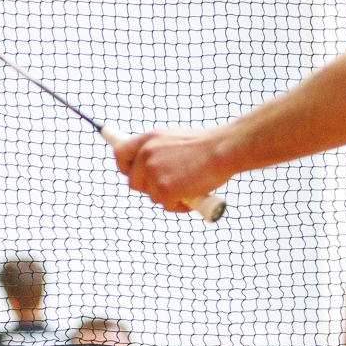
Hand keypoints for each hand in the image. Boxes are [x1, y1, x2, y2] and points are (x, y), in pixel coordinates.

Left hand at [115, 128, 232, 214]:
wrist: (224, 149)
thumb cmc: (208, 146)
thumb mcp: (175, 140)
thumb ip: (159, 152)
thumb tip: (150, 169)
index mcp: (148, 139)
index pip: (120, 154)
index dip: (125, 167)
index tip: (132, 174)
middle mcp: (146, 154)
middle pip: (134, 182)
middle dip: (150, 189)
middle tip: (171, 187)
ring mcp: (153, 172)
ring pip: (152, 196)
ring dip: (168, 198)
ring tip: (190, 189)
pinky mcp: (163, 189)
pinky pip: (166, 205)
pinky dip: (179, 206)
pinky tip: (194, 196)